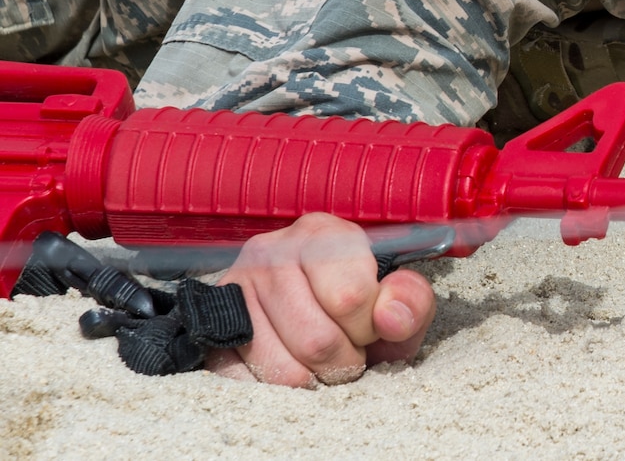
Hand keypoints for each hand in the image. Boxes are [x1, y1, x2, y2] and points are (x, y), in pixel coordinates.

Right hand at [204, 212, 436, 386]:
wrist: (304, 296)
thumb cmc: (357, 297)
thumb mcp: (397, 295)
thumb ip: (411, 302)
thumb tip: (390, 320)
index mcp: (321, 234)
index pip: (351, 298)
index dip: (369, 327)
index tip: (370, 326)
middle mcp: (270, 253)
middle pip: (315, 341)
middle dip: (345, 362)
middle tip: (349, 352)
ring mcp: (234, 290)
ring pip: (282, 370)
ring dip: (313, 380)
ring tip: (322, 361)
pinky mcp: (212, 328)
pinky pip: (243, 383)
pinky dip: (275, 390)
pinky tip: (291, 367)